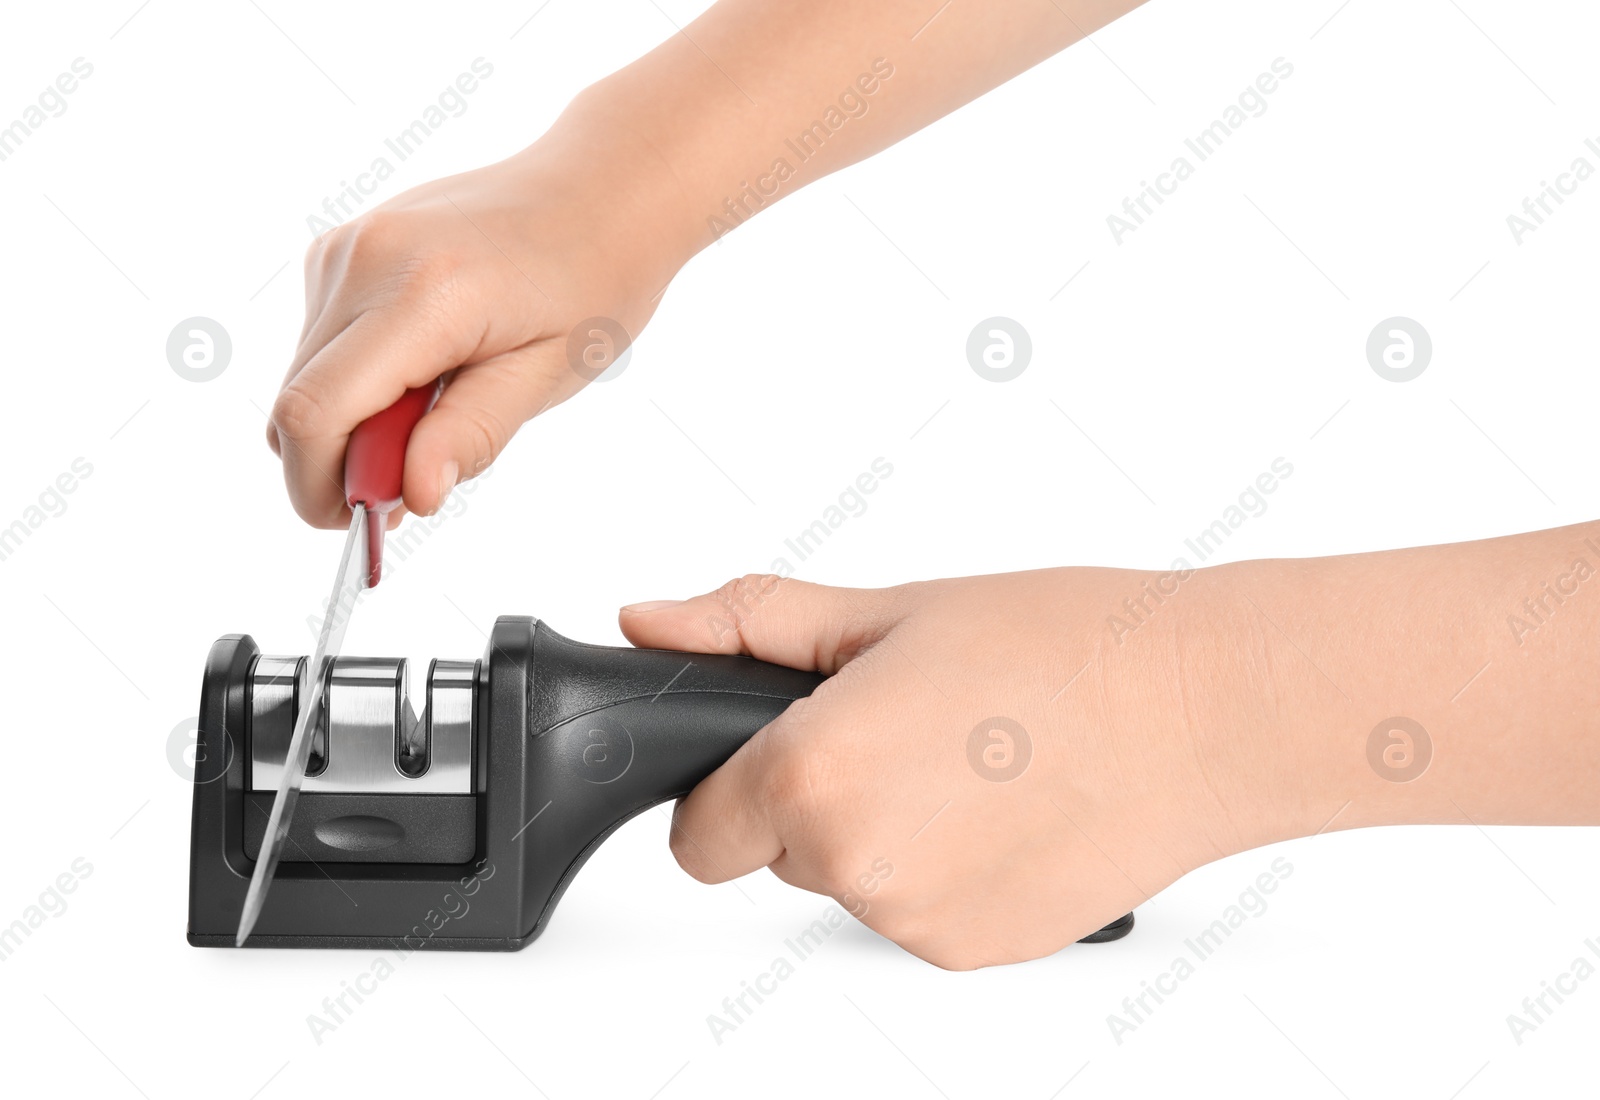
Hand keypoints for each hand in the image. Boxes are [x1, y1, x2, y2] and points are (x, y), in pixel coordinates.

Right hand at [267, 97, 694, 527]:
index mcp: (421, 293)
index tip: (361, 523)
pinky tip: (424, 374)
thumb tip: (411, 496)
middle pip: (295, 402)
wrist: (599, 191)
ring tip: (437, 415)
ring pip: (303, 378)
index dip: (319, 487)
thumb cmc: (590, 281)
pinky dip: (356, 383)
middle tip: (416, 482)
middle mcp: (364, 259)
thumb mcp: (547, 374)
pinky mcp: (340, 249)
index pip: (315, 412)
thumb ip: (472, 435)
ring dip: (352, 423)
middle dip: (340, 464)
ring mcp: (344, 247)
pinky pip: (320, 345)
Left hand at [617, 568, 1307, 968]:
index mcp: (814, 776)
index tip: (774, 755)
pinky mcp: (977, 953)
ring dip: (883, 832)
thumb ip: (750, 625)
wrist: (1205, 709)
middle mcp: (856, 866)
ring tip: (970, 758)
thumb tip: (653, 623)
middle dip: (816, 797)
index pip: (697, 836)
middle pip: (776, 854)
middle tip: (905, 728)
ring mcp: (918, 924)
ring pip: (850, 883)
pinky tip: (1003, 807)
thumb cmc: (1069, 647)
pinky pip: (915, 914)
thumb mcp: (890, 613)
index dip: (727, 789)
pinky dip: (941, 870)